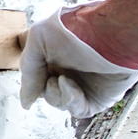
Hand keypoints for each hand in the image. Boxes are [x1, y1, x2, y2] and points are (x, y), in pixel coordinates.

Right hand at [19, 2, 137, 117]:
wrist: (111, 32)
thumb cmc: (76, 29)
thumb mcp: (39, 40)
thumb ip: (29, 70)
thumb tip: (26, 102)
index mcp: (54, 56)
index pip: (37, 78)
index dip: (32, 83)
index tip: (30, 85)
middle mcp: (69, 71)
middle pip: (46, 93)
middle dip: (45, 88)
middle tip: (51, 77)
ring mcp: (84, 85)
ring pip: (59, 103)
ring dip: (56, 94)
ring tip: (62, 79)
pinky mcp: (98, 98)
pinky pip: (78, 109)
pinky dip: (70, 101)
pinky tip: (71, 86)